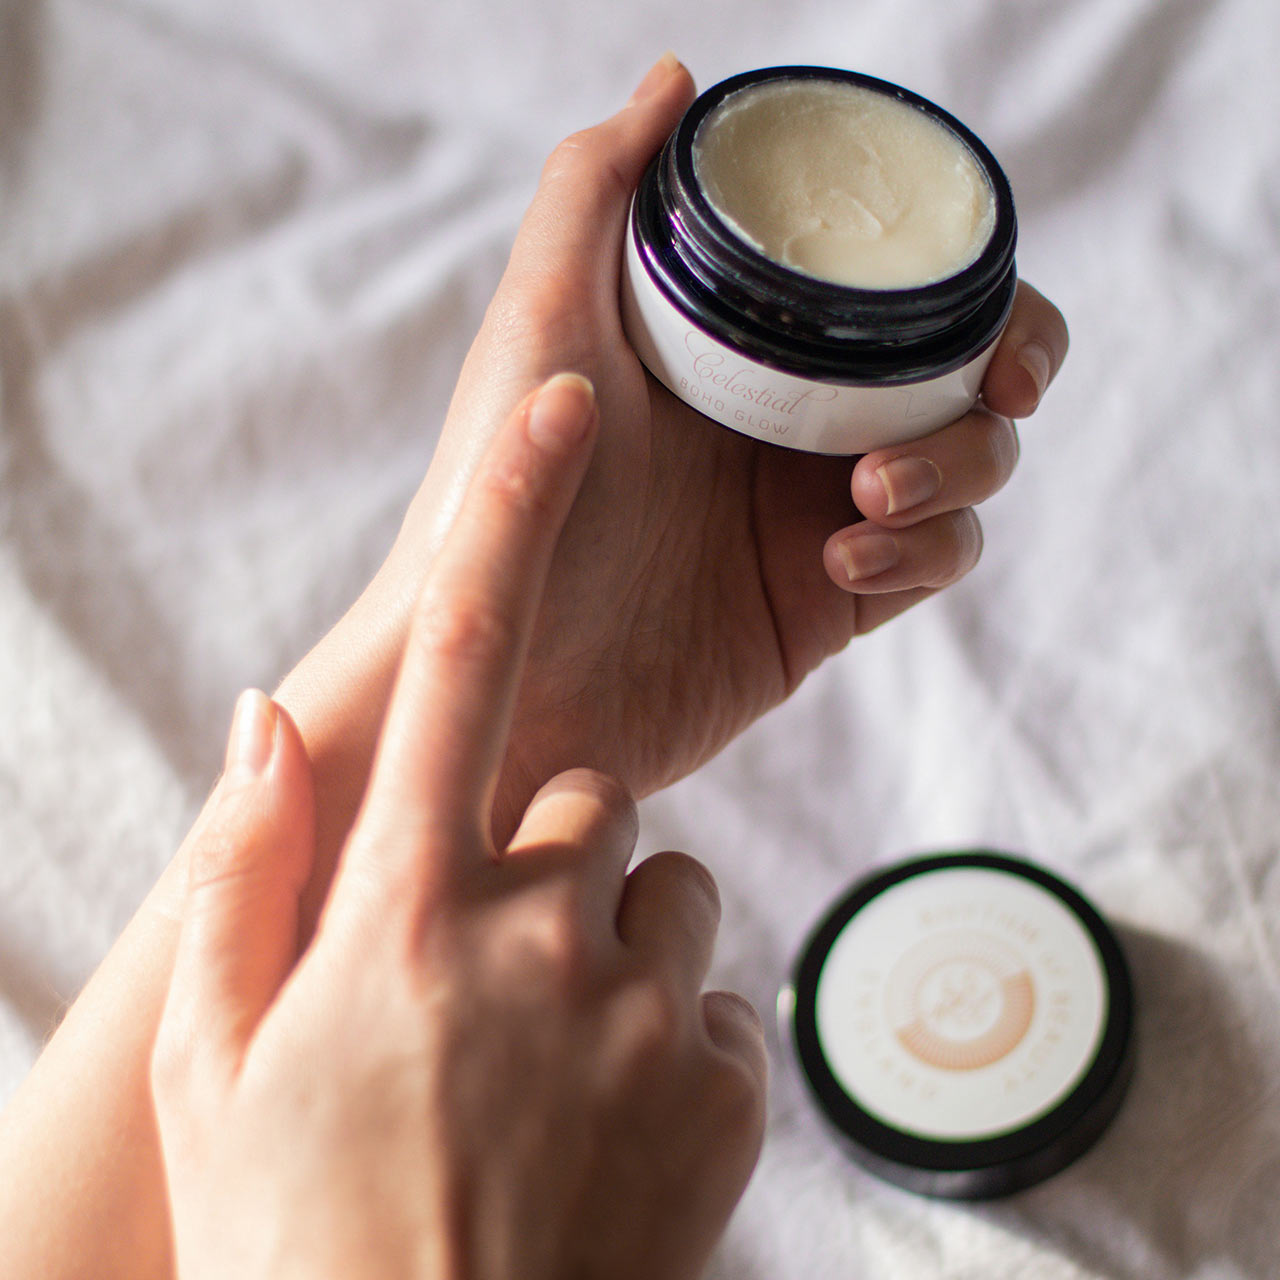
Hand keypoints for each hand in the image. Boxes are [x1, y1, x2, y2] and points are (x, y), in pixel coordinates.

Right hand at [152, 375, 767, 1279]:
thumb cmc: (293, 1233)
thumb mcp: (222, 1057)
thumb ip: (252, 867)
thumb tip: (268, 715)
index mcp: (404, 905)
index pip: (462, 660)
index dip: (511, 515)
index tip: (564, 406)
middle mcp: (536, 931)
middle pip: (592, 798)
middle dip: (552, 855)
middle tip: (487, 979)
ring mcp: (641, 1010)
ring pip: (665, 894)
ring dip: (614, 945)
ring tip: (544, 1068)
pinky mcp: (724, 1088)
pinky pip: (713, 1001)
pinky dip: (668, 1040)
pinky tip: (602, 1132)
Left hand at [372, 55, 1069, 835]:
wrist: (504, 681)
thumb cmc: (505, 497)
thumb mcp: (542, 326)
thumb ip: (593, 193)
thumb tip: (675, 80)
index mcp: (745, 351)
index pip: (892, 298)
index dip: (973, 295)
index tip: (995, 323)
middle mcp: (790, 426)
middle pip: (958, 382)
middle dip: (996, 387)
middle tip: (992, 397)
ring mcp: (812, 516)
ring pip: (964, 473)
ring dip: (953, 471)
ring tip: (865, 498)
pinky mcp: (824, 606)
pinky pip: (930, 563)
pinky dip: (921, 551)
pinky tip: (842, 560)